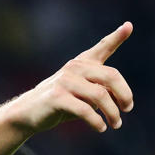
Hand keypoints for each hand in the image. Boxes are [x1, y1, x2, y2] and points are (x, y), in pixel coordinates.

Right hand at [11, 22, 133, 133]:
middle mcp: (74, 68)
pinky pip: (85, 110)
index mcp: (81, 64)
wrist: (26, 113)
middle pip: (110, 76)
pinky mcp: (57, 97)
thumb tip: (122, 100)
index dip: (116, 37)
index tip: (128, 26)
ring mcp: (64, 81)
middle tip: (128, 109)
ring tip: (116, 124)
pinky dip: (96, 121)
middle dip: (124, 94)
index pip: (102, 48)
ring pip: (100, 96)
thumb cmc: (58, 103)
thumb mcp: (80, 93)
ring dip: (112, 113)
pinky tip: (100, 128)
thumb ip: (99, 89)